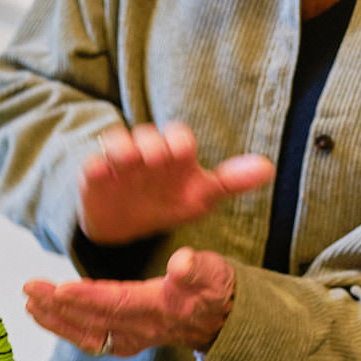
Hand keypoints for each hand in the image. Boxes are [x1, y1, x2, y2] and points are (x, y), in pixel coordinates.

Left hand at [24, 247, 236, 358]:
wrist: (224, 321)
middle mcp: (141, 329)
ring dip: (55, 320)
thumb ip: (198, 268)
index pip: (116, 303)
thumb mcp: (214, 272)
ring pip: (86, 333)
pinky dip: (66, 329)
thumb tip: (181, 263)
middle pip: (92, 319)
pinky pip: (90, 339)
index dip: (86, 297)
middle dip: (58, 305)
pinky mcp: (126, 340)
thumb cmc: (215, 289)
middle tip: (29, 288)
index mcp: (158, 308)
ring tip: (30, 304)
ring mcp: (132, 338)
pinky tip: (47, 316)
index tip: (58, 288)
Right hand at [78, 122, 272, 246]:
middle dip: (151, 144)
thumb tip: (268, 168)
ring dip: (123, 148)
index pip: (178, 136)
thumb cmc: (169, 201)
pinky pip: (91, 165)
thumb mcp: (202, 196)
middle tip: (155, 158)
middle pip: (148, 135)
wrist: (128, 224)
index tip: (182, 156)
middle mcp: (146, 151)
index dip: (179, 143)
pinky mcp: (94, 176)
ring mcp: (118, 162)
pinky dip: (96, 168)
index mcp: (174, 154)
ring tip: (128, 159)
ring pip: (118, 142)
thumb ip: (232, 181)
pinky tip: (102, 175)